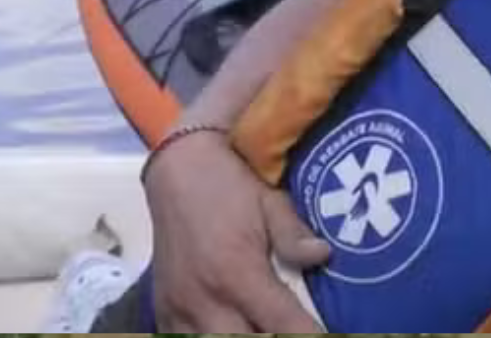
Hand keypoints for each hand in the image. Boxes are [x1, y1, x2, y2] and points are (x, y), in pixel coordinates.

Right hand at [143, 129, 330, 331]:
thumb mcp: (269, 201)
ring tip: (263, 329)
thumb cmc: (228, 185)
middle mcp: (206, 299)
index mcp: (237, 272)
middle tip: (295, 328)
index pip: (282, 322)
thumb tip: (323, 256)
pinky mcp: (161, 310)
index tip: (329, 335)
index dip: (310, 336)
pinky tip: (232, 329)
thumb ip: (294, 235)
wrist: (176, 168)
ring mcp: (179, 309)